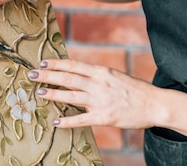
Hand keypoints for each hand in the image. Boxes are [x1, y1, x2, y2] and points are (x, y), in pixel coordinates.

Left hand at [29, 59, 160, 129]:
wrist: (155, 104)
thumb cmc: (134, 90)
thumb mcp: (114, 76)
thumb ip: (95, 76)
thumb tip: (76, 74)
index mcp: (101, 71)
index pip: (73, 65)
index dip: (56, 63)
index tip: (42, 62)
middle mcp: (99, 83)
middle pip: (68, 77)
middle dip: (47, 76)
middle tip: (31, 74)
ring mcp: (101, 100)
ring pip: (71, 96)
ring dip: (53, 94)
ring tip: (38, 93)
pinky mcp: (104, 117)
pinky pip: (82, 119)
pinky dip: (67, 121)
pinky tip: (56, 123)